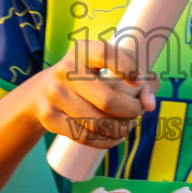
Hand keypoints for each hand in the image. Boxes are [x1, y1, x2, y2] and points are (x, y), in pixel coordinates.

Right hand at [30, 39, 158, 148]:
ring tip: (129, 124)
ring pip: (98, 123)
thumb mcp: (107, 68)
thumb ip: (139, 80)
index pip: (105, 54)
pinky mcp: (50, 118)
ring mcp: (55, 95)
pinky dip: (107, 141)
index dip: (127, 67)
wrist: (41, 91)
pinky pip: (85, 137)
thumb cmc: (88, 77)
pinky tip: (116, 136)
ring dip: (122, 128)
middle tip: (138, 111)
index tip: (140, 81)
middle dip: (131, 110)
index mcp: (81, 51)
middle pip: (107, 100)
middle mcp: (65, 71)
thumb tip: (150, 104)